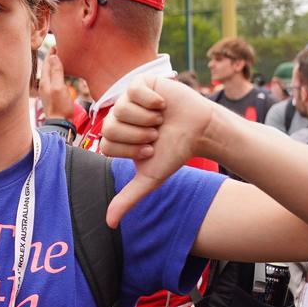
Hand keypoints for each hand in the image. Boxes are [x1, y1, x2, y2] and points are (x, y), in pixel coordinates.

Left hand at [38, 48, 76, 118]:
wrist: (60, 123)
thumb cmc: (60, 106)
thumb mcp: (59, 87)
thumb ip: (56, 72)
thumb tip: (53, 56)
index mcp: (44, 81)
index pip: (47, 62)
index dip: (52, 53)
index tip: (57, 44)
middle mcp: (44, 84)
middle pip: (47, 67)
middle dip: (52, 57)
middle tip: (59, 48)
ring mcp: (48, 90)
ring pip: (50, 73)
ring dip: (55, 64)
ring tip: (60, 57)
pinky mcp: (52, 95)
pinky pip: (54, 79)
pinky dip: (57, 72)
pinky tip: (61, 73)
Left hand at [100, 75, 216, 226]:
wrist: (200, 130)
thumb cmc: (175, 152)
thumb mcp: (150, 178)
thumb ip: (127, 198)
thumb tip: (109, 224)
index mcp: (115, 138)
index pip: (106, 145)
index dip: (130, 149)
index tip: (150, 149)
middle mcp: (118, 117)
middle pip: (110, 127)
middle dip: (138, 135)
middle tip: (156, 134)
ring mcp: (127, 98)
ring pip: (121, 109)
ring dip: (147, 118)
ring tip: (161, 120)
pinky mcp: (141, 82)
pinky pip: (134, 90)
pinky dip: (151, 101)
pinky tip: (162, 104)